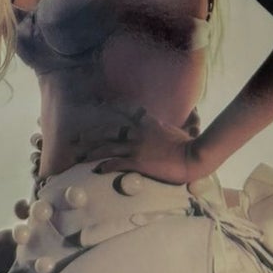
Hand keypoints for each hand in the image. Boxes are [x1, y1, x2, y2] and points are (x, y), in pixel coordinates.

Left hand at [87, 105, 201, 184]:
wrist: (193, 157)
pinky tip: (98, 170)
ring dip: (93, 152)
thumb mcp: (183, 129)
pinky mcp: (138, 161)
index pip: (129, 110)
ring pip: (109, 148)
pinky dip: (105, 166)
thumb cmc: (190, 145)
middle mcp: (139, 132)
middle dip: (92, 135)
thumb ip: (177, 122)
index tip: (101, 103)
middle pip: (110, 131)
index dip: (114, 107)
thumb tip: (188, 112)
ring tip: (82, 157)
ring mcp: (138, 147)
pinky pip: (117, 163)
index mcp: (149, 123)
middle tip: (78, 138)